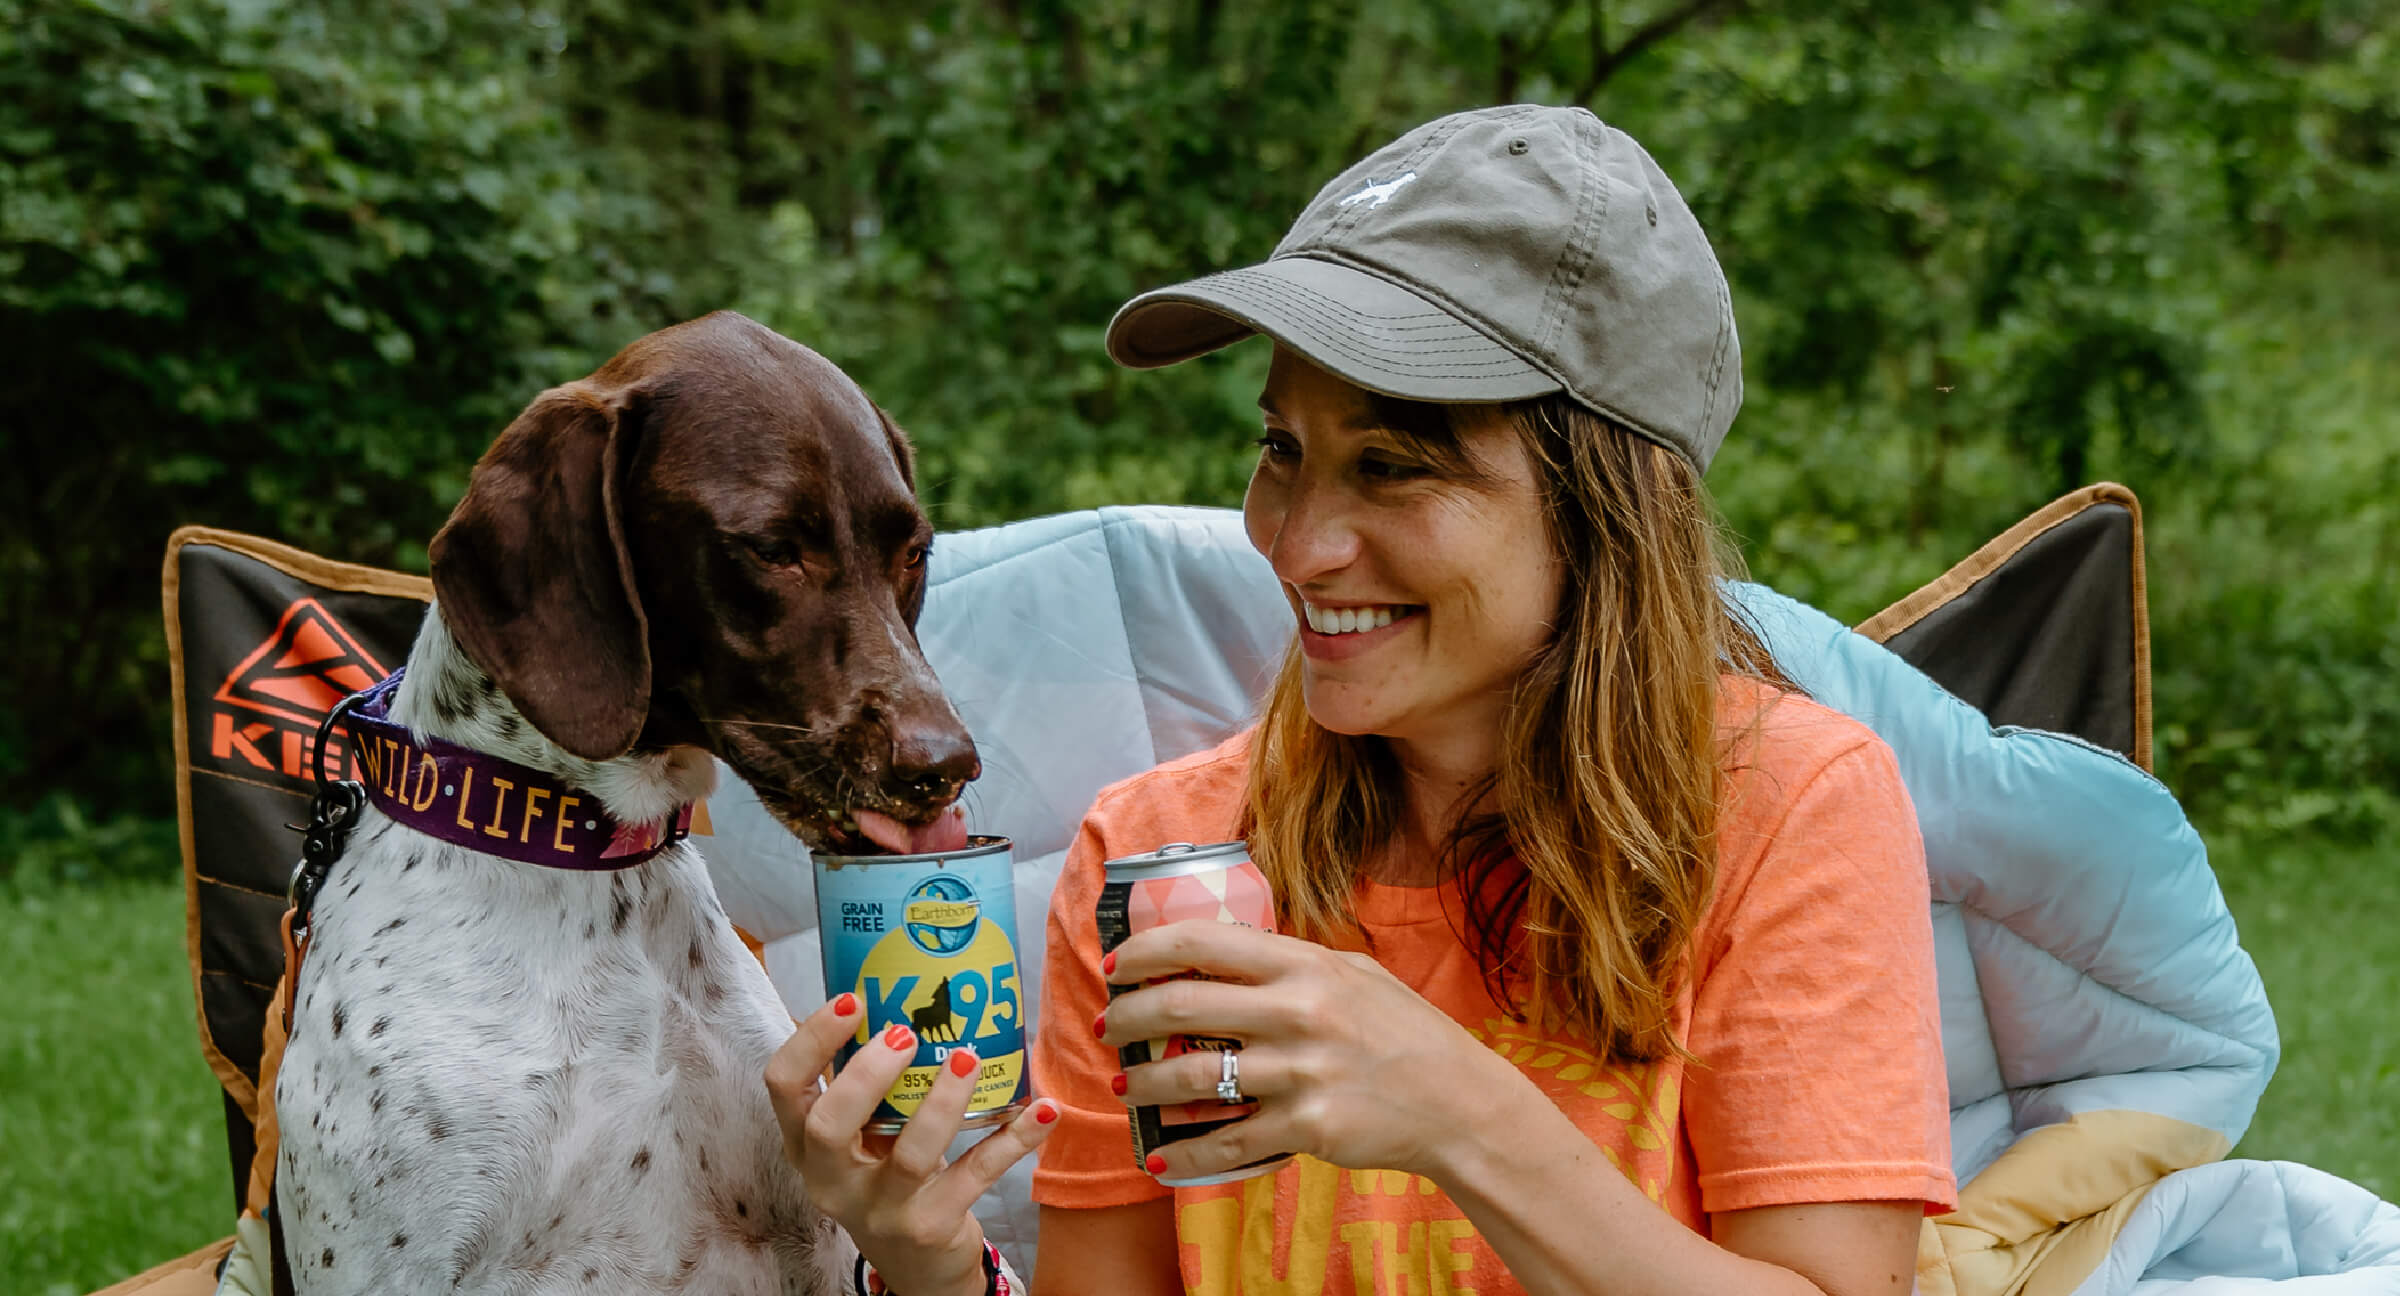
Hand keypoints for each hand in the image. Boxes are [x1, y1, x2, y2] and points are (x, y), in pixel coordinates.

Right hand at [764, 994, 1058, 1295]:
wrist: (918, 1267)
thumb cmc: (886, 1179)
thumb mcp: (861, 1137)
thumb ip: (868, 1085)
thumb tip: (892, 992)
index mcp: (807, 1146)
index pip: (784, 1088)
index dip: (811, 1040)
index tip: (852, 1000)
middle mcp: (833, 1180)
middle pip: (829, 1124)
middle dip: (868, 1073)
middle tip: (906, 1033)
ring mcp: (882, 1208)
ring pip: (910, 1153)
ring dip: (944, 1100)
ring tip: (966, 1057)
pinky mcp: (931, 1225)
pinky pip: (977, 1174)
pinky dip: (1015, 1139)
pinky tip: (1045, 1110)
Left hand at [1097, 921, 1522, 1184]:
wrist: (1460, 1103)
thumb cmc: (1406, 1033)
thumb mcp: (1355, 974)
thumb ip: (1293, 963)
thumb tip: (1225, 952)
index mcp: (1305, 965)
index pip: (1202, 942)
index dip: (1146, 953)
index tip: (1118, 968)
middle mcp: (1298, 1013)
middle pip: (1181, 1007)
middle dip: (1128, 1019)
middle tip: (1109, 1030)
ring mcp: (1301, 1072)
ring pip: (1192, 1079)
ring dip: (1144, 1088)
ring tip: (1125, 1090)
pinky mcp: (1307, 1127)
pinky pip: (1227, 1143)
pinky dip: (1184, 1155)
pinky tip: (1161, 1156)